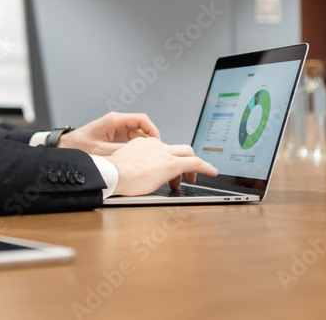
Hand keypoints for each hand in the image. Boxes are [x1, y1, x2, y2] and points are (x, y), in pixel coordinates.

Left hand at [57, 112, 159, 155]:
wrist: (65, 147)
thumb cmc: (78, 146)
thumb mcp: (101, 151)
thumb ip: (121, 152)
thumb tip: (138, 157)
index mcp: (115, 120)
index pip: (142, 120)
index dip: (153, 130)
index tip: (157, 143)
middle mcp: (117, 123)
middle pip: (142, 128)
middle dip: (150, 140)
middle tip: (156, 153)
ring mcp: (116, 130)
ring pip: (137, 135)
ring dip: (143, 145)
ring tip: (149, 157)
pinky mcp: (114, 137)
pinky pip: (131, 141)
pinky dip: (136, 148)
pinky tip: (138, 159)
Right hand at [103, 137, 218, 195]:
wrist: (113, 173)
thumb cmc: (113, 174)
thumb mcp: (123, 166)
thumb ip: (131, 167)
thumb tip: (131, 177)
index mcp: (142, 145)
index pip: (160, 149)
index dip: (166, 159)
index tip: (165, 168)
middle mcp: (154, 145)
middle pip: (177, 148)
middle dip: (183, 160)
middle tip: (184, 174)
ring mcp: (164, 153)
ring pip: (187, 153)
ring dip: (193, 167)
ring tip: (192, 180)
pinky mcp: (171, 164)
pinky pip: (195, 163)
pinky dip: (205, 167)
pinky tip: (212, 172)